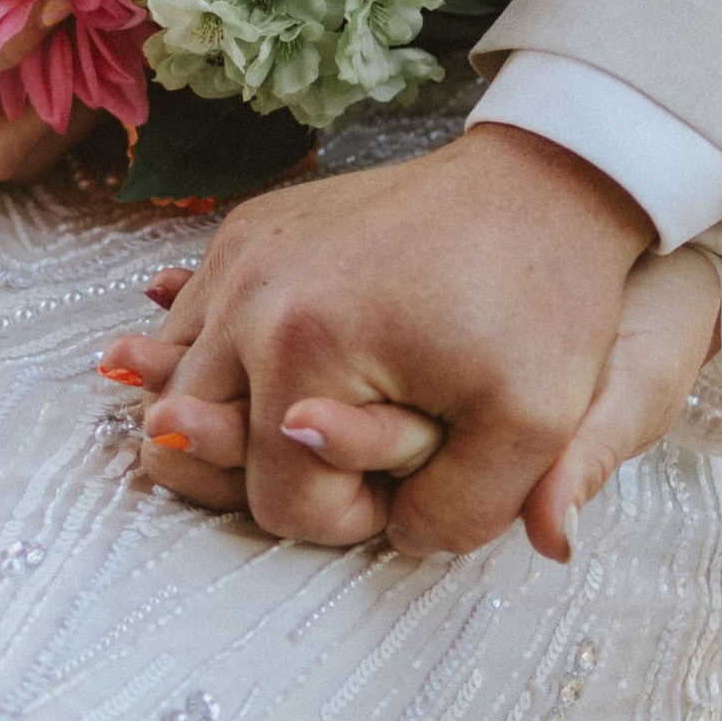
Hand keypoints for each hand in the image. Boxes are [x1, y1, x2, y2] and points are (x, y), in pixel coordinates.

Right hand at [113, 235, 721, 556]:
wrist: (542, 185)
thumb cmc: (542, 302)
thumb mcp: (532, 429)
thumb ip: (455, 514)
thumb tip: (392, 536)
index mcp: (302, 348)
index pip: (281, 504)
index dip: (352, 516)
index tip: (411, 480)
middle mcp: (247, 296)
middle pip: (200, 449)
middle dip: (284, 470)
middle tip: (368, 455)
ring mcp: (238, 254)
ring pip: (179, 387)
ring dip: (241, 418)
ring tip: (329, 415)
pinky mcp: (246, 230)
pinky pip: (193, 324)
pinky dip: (226, 361)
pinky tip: (283, 372)